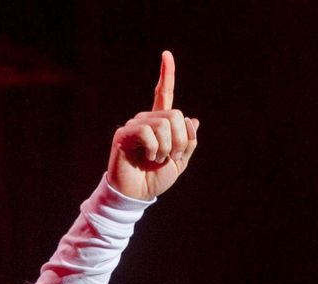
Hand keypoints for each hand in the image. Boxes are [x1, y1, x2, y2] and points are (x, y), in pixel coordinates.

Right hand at [107, 51, 199, 201]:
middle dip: (181, 140)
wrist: (138, 194)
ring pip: (163, 124)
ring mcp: (134, 125)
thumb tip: (194, 120)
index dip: (166, 75)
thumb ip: (188, 143)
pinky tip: (149, 158)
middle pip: (175, 115)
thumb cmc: (155, 179)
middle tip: (172, 157)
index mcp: (160, 123)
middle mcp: (146, 120)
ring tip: (158, 159)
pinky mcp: (124, 134)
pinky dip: (155, 148)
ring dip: (168, 148)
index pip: (163, 94)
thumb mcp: (180, 162)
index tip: (166, 55)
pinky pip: (147, 132)